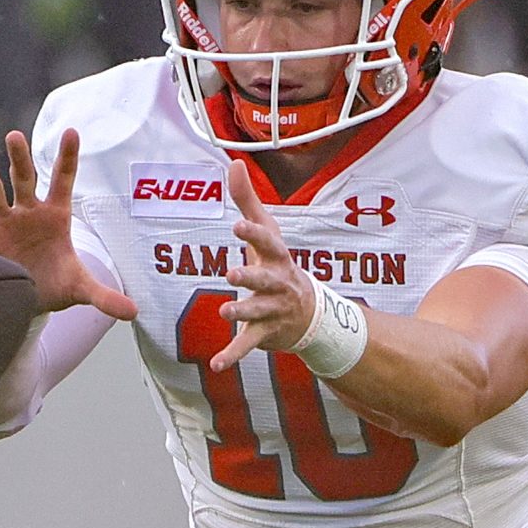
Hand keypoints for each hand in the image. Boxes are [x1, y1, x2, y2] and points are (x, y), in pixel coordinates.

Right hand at [0, 128, 136, 319]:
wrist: (25, 303)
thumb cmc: (54, 286)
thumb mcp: (80, 288)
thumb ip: (104, 296)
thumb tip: (134, 312)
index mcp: (55, 216)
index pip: (63, 181)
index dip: (67, 157)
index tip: (72, 132)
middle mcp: (28, 213)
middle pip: (24, 179)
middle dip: (19, 159)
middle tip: (15, 137)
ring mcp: (4, 222)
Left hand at [210, 163, 315, 371]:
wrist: (310, 314)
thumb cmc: (279, 265)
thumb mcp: (267, 233)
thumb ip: (247, 200)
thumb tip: (233, 162)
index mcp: (277, 258)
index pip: (267, 244)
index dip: (253, 235)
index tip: (237, 226)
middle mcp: (278, 284)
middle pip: (264, 280)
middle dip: (250, 278)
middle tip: (232, 274)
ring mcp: (272, 310)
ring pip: (256, 312)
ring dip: (241, 312)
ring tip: (225, 311)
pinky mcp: (264, 334)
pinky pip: (248, 345)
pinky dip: (233, 356)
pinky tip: (216, 365)